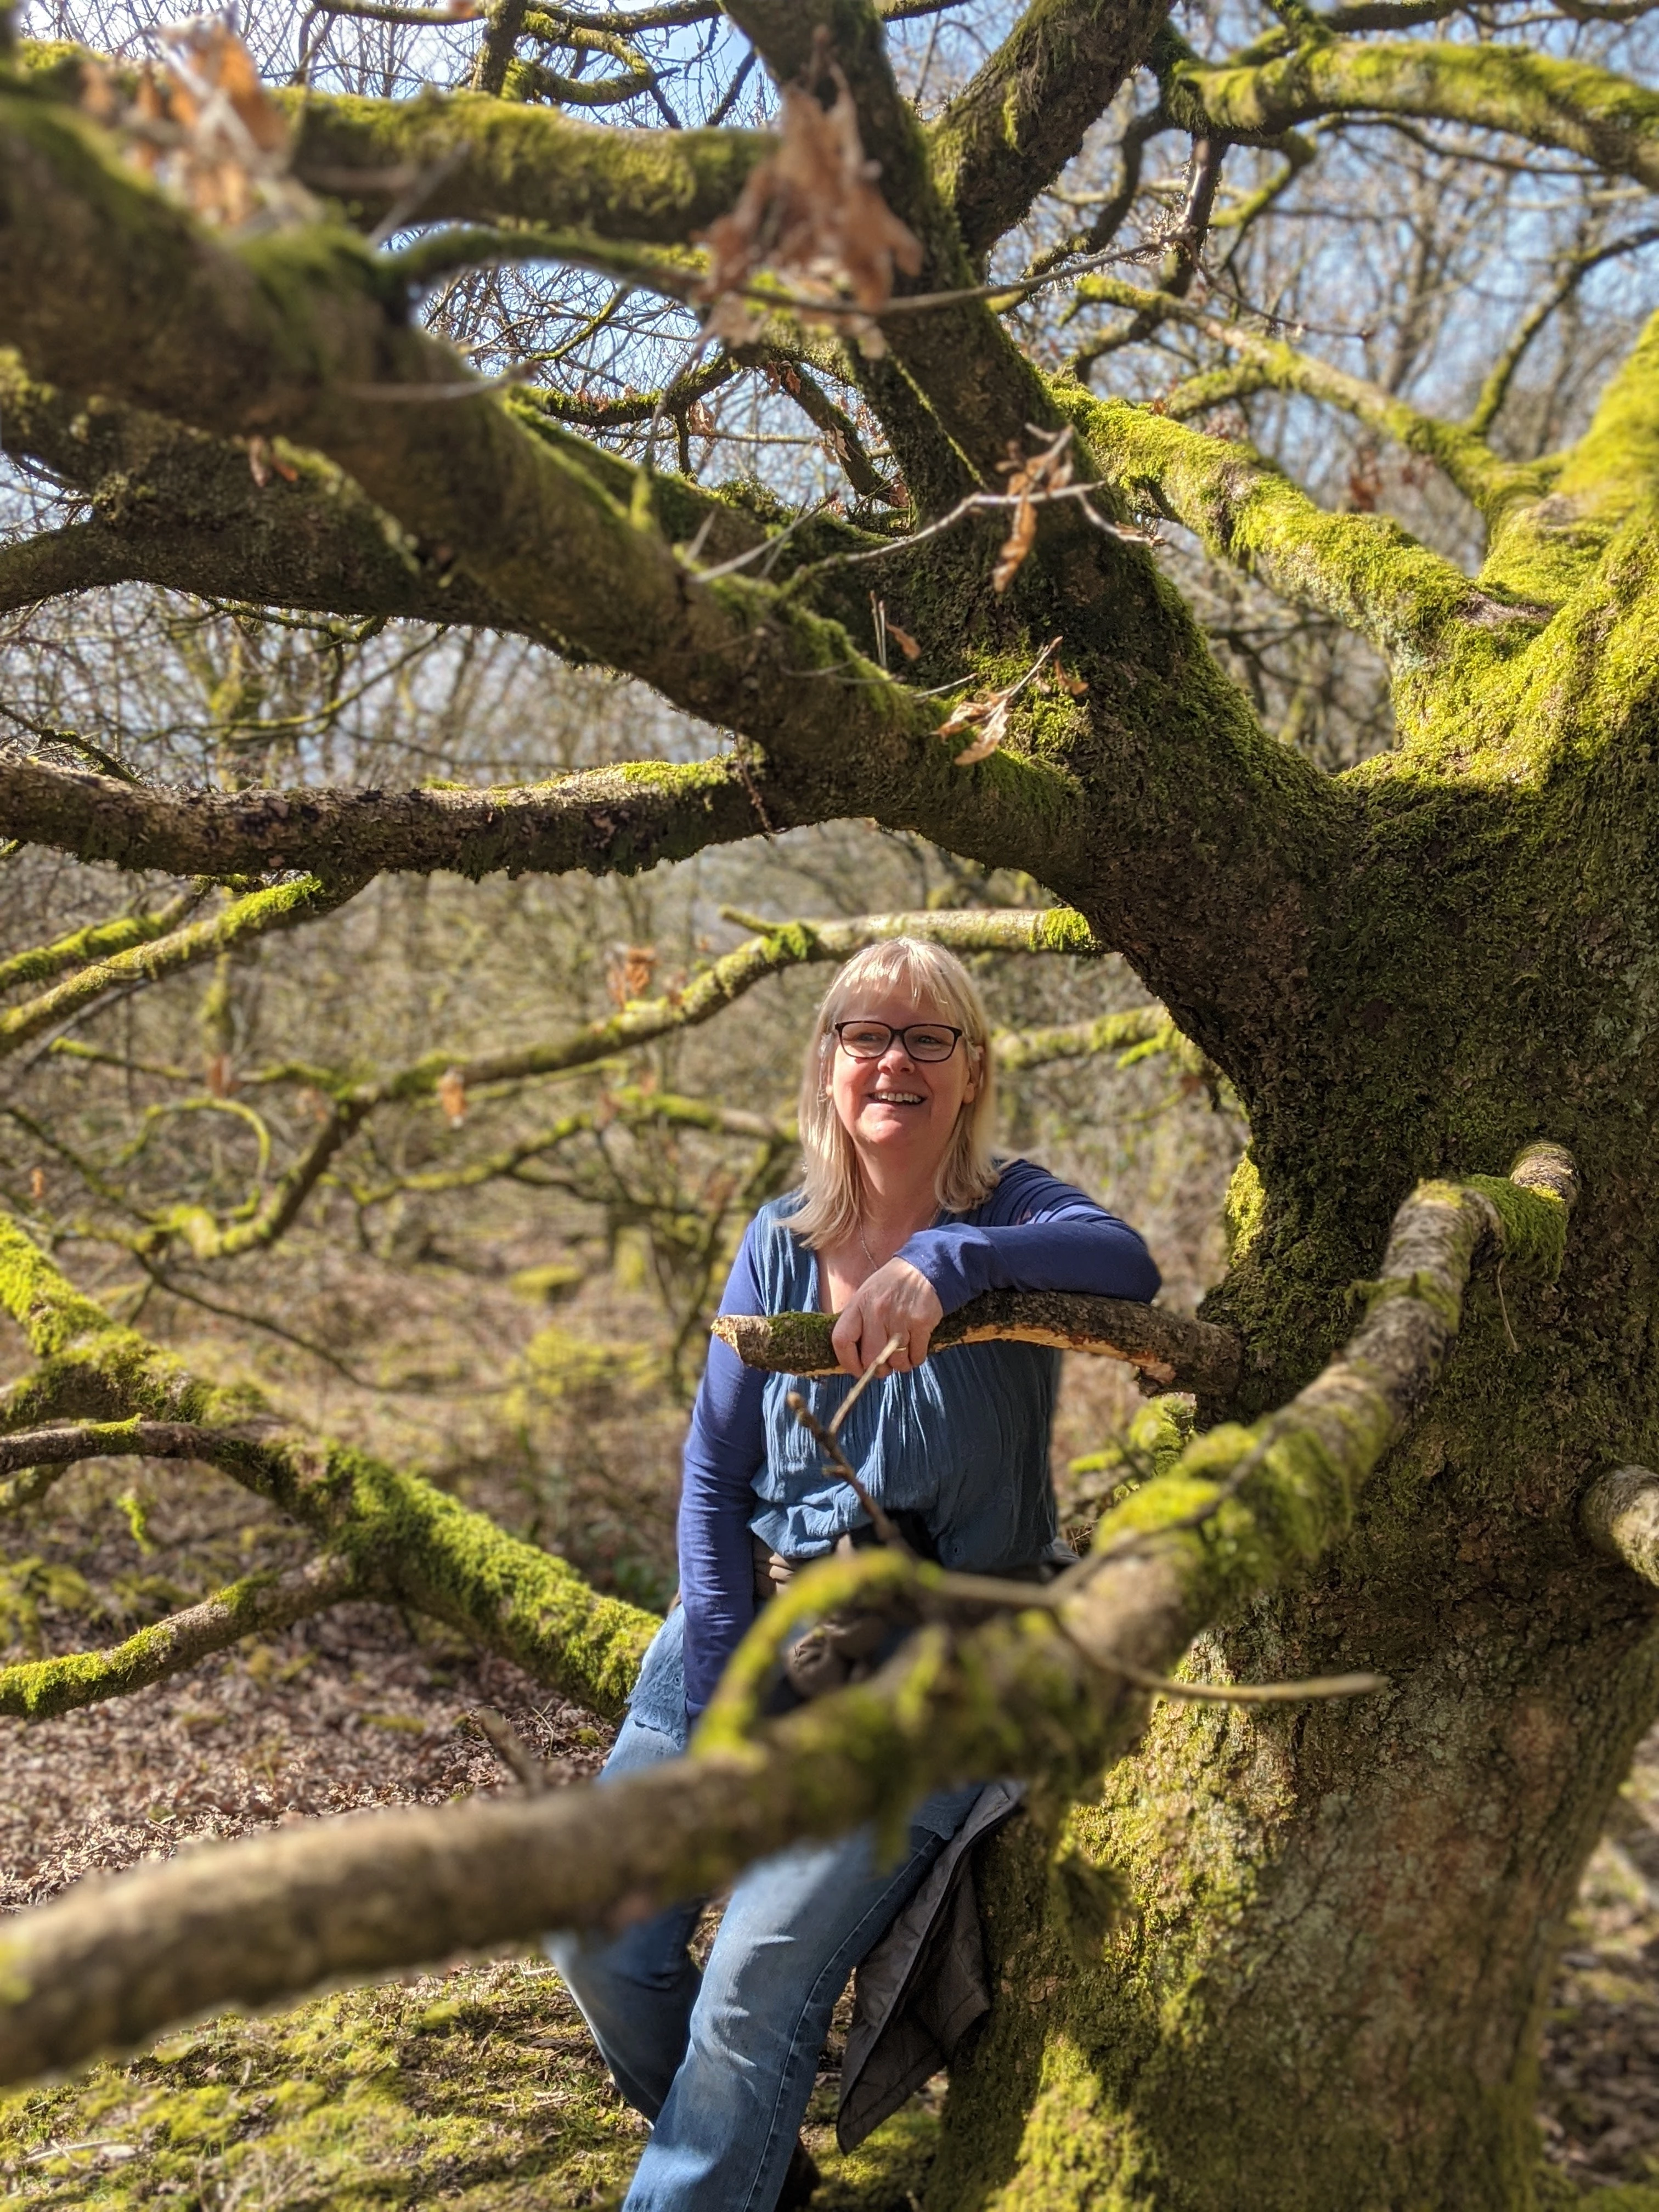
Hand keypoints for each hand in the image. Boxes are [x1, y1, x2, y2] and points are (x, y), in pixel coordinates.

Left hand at [831, 1259, 943, 1377]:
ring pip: (896, 1361)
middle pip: (871, 1358)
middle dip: (878, 1370)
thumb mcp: (867, 1295)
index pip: (842, 1340)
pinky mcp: (921, 1323)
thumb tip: (855, 1358)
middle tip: (885, 1367)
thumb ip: (859, 1322)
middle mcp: (877, 1311)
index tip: (857, 1370)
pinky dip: (916, 1359)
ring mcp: (900, 1317)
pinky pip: (916, 1356)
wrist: (924, 1268)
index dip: (848, 1362)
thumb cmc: (892, 1285)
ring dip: (900, 1365)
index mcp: (859, 1304)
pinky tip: (915, 1348)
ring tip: (902, 1355)